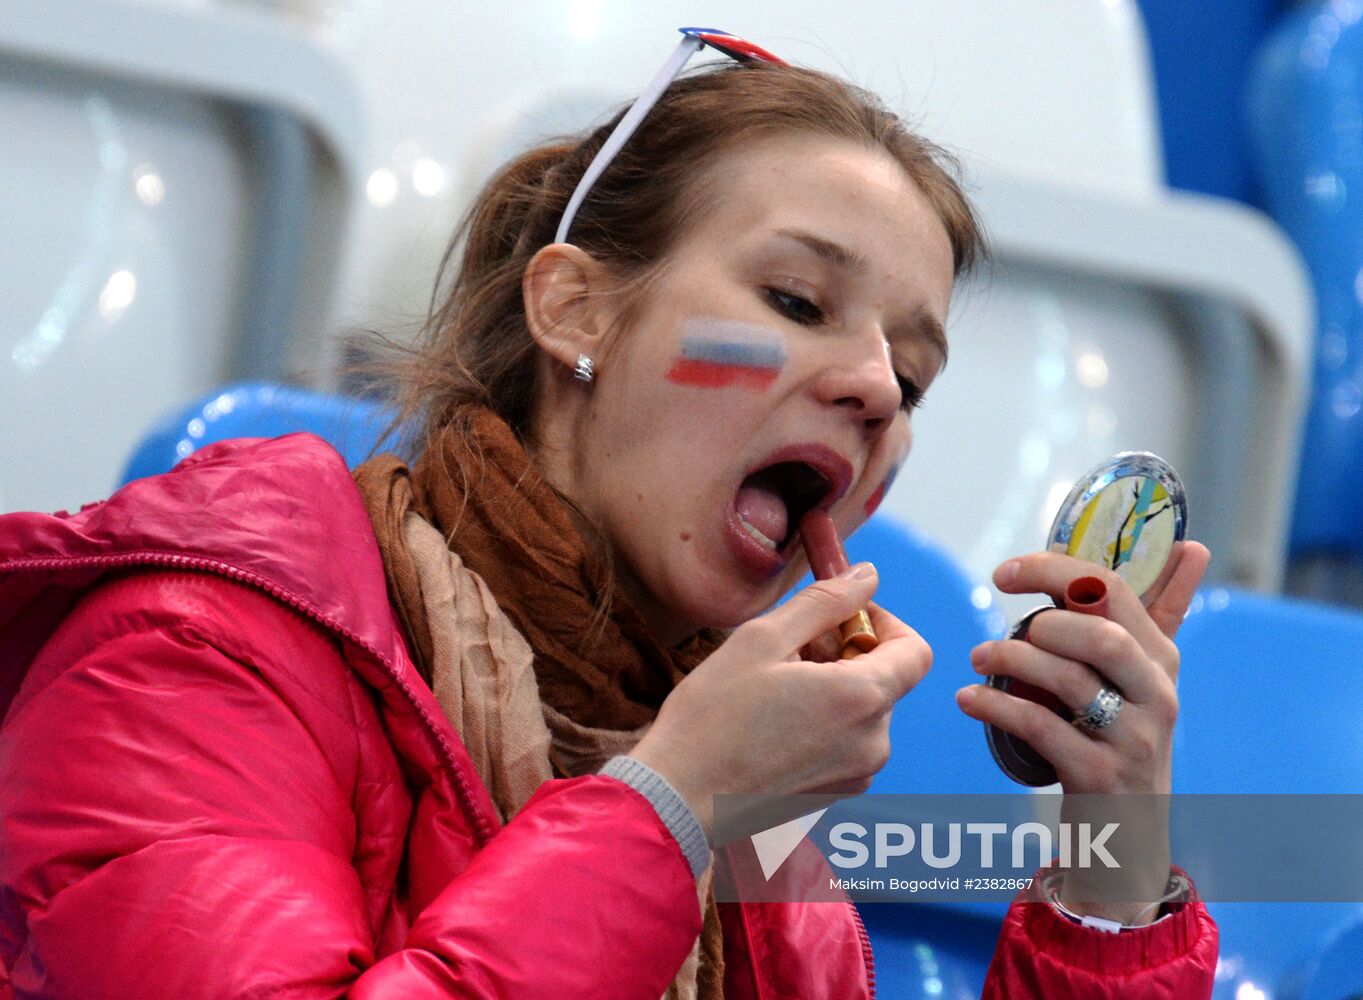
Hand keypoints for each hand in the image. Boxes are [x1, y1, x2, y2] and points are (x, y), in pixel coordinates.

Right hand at [630, 563, 931, 838]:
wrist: (680, 794)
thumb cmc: (713, 715)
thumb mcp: (763, 639)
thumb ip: (824, 601)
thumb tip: (867, 576)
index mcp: (861, 698)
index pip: (916, 651)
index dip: (885, 623)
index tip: (843, 617)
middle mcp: (873, 741)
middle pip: (887, 678)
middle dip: (848, 653)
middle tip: (791, 649)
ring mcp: (859, 772)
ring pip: (866, 708)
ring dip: (835, 686)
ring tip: (777, 687)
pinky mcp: (839, 791)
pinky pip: (850, 739)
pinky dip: (827, 719)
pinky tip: (777, 720)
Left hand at [954, 541, 1209, 920]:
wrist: (1126, 838)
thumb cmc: (1123, 741)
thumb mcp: (1144, 679)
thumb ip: (1158, 613)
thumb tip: (1193, 545)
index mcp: (1161, 658)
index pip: (1114, 590)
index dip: (1055, 570)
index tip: (1004, 572)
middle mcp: (1158, 694)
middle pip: (1100, 634)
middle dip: (1038, 622)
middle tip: (994, 633)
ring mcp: (1135, 738)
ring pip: (1069, 679)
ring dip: (1009, 662)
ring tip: (977, 660)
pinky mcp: (1102, 776)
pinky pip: (1042, 729)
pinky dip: (996, 708)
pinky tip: (969, 700)